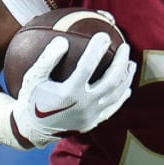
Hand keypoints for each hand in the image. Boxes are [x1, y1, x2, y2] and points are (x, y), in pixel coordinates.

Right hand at [10, 31, 134, 147]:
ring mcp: (91, 115)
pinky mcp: (93, 122)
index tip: (103, 35)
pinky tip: (126, 87)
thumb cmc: (32, 98)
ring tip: (131, 63)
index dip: (96, 49)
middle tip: (125, 46)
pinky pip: (113, 108)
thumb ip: (47, 59)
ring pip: (116, 95)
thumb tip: (63, 40)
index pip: (87, 66)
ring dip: (126, 78)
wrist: (33, 130)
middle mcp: (83, 105)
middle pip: (110, 81)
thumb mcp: (33, 77)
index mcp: (68, 93)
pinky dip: (122, 96)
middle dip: (120, 62)